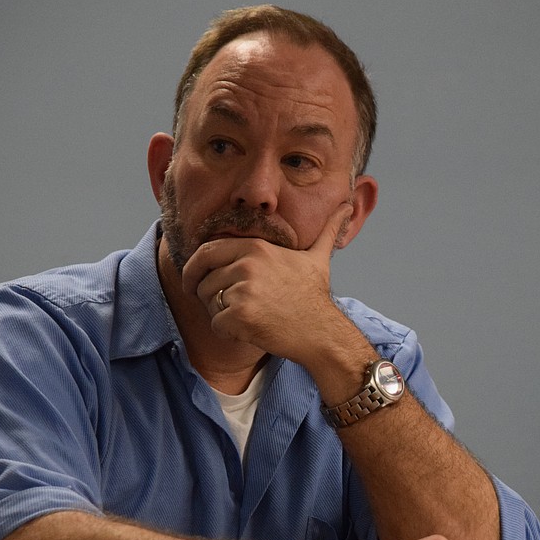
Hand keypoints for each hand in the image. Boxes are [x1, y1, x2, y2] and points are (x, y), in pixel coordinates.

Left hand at [181, 205, 354, 363]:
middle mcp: (247, 264)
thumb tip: (346, 207)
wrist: (321, 332)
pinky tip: (248, 330)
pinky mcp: (240, 315)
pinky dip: (227, 331)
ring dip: (219, 313)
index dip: (194, 268)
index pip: (207, 251)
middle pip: (203, 278)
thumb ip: (325, 231)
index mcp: (256, 247)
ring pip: (208, 302)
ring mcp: (243, 289)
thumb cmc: (314, 297)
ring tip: (245, 316)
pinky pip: (215, 324)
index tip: (193, 280)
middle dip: (202, 292)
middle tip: (212, 303)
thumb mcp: (317, 258)